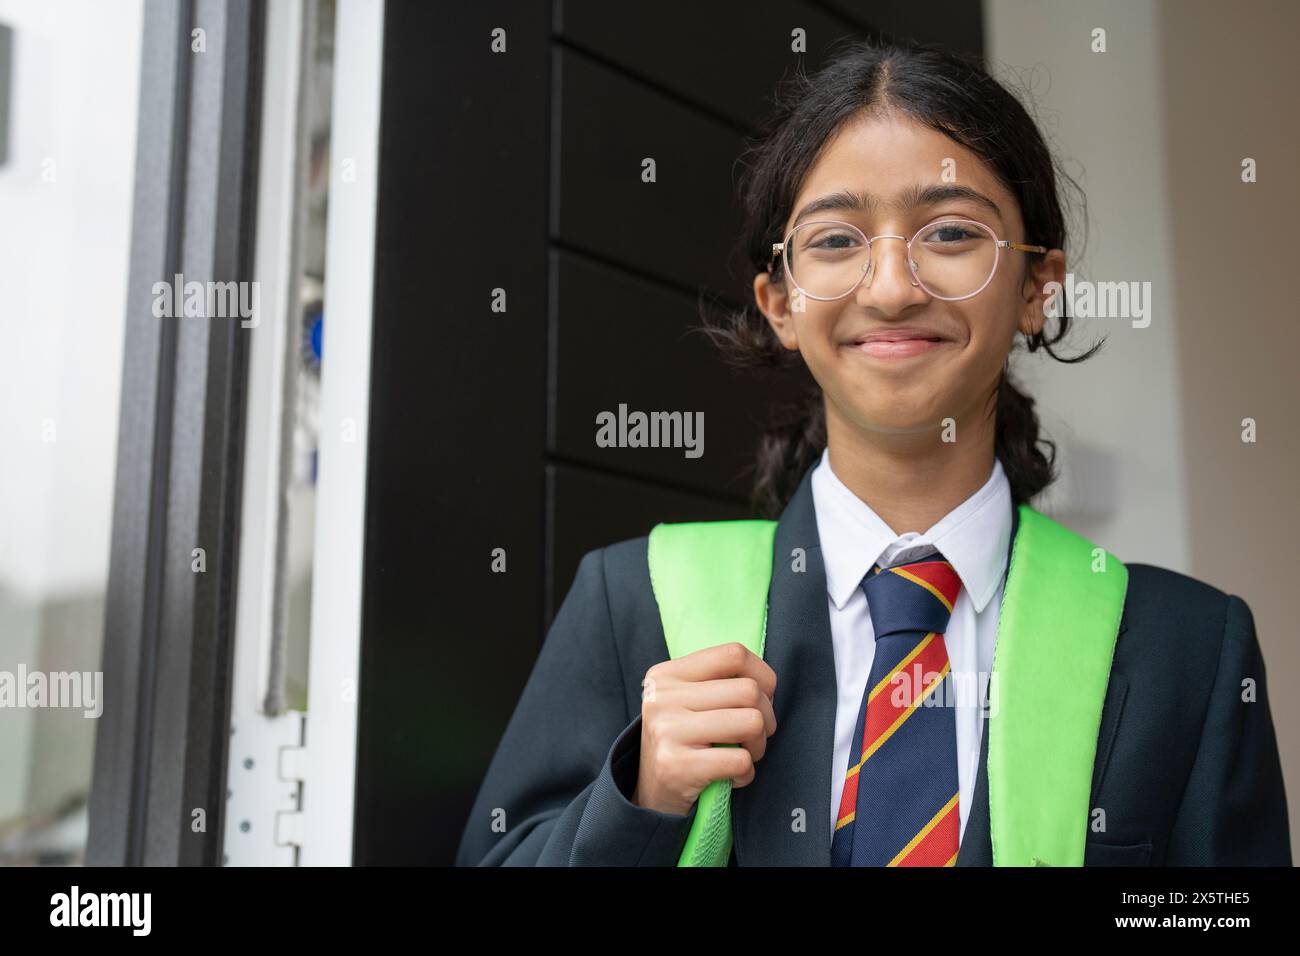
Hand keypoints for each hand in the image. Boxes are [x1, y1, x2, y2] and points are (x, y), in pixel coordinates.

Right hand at [631, 642, 777, 816]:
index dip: (763, 675)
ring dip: (758, 745)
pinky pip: (740, 761)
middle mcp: (663, 697)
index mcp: (666, 674)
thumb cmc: (684, 742)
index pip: (734, 654)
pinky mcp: (676, 765)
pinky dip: (746, 774)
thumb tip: (767, 682)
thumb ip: (719, 682)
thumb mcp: (687, 701)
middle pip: (749, 690)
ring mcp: (667, 730)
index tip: (760, 698)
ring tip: (743, 754)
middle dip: (766, 717)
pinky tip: (731, 776)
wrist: (652, 796)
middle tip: (753, 735)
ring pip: (751, 722)